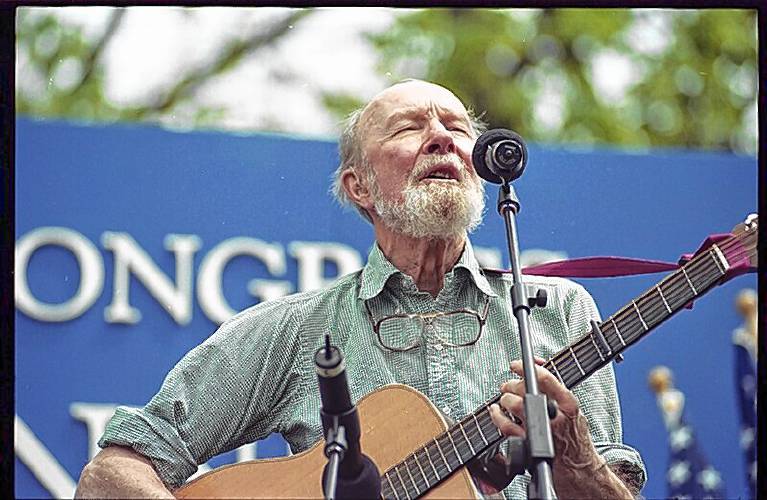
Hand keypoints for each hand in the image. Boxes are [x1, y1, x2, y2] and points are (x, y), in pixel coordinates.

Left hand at [488, 359, 606, 489]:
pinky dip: (497, 416)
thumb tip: (537, 369)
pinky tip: (497, 411)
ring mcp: (541, 431)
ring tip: (505, 400)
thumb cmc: (575, 439)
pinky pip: (506, 427)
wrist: (580, 470)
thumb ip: (557, 392)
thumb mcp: (573, 411)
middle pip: (525, 390)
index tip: (516, 365)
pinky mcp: (528, 444)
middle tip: (508, 386)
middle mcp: (555, 416)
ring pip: (514, 405)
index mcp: (568, 404)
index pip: (545, 378)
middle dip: (512, 385)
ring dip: (505, 399)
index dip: (526, 368)